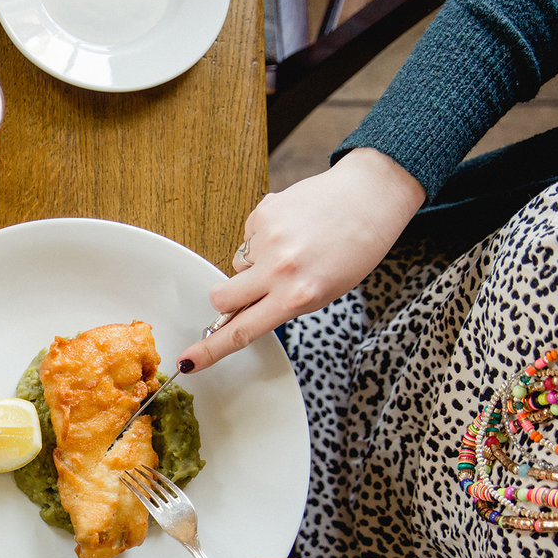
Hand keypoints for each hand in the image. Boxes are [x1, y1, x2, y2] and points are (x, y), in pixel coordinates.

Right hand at [178, 148, 425, 373]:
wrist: (370, 196)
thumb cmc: (356, 248)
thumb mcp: (324, 292)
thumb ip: (284, 305)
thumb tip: (245, 312)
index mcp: (298, 296)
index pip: (242, 331)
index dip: (210, 350)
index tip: (188, 361)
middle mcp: (279, 270)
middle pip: (221, 297)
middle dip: (226, 298)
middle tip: (249, 289)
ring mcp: (268, 240)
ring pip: (237, 265)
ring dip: (254, 262)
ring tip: (291, 247)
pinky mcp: (263, 214)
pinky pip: (248, 237)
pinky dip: (264, 236)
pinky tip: (291, 227)